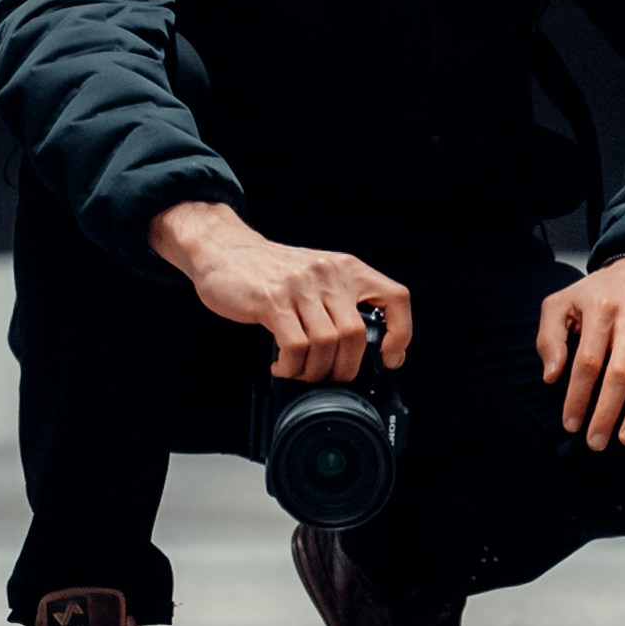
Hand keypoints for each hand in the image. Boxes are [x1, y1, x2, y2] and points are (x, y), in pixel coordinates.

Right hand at [150, 201, 411, 382]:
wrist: (223, 249)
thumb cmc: (269, 270)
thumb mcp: (316, 274)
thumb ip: (338, 301)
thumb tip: (356, 349)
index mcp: (347, 268)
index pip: (394, 297)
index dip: (401, 331)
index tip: (391, 357)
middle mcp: (329, 274)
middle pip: (355, 335)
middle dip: (344, 368)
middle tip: (328, 377)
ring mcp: (301, 286)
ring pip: (327, 344)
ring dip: (315, 370)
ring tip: (300, 372)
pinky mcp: (272, 300)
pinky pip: (295, 346)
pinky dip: (292, 366)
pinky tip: (282, 366)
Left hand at [541, 259, 624, 450]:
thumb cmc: (596, 295)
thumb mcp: (561, 305)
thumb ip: (550, 338)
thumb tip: (551, 376)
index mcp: (600, 309)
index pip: (587, 361)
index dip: (578, 396)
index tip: (571, 423)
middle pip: (620, 373)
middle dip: (607, 412)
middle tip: (596, 441)